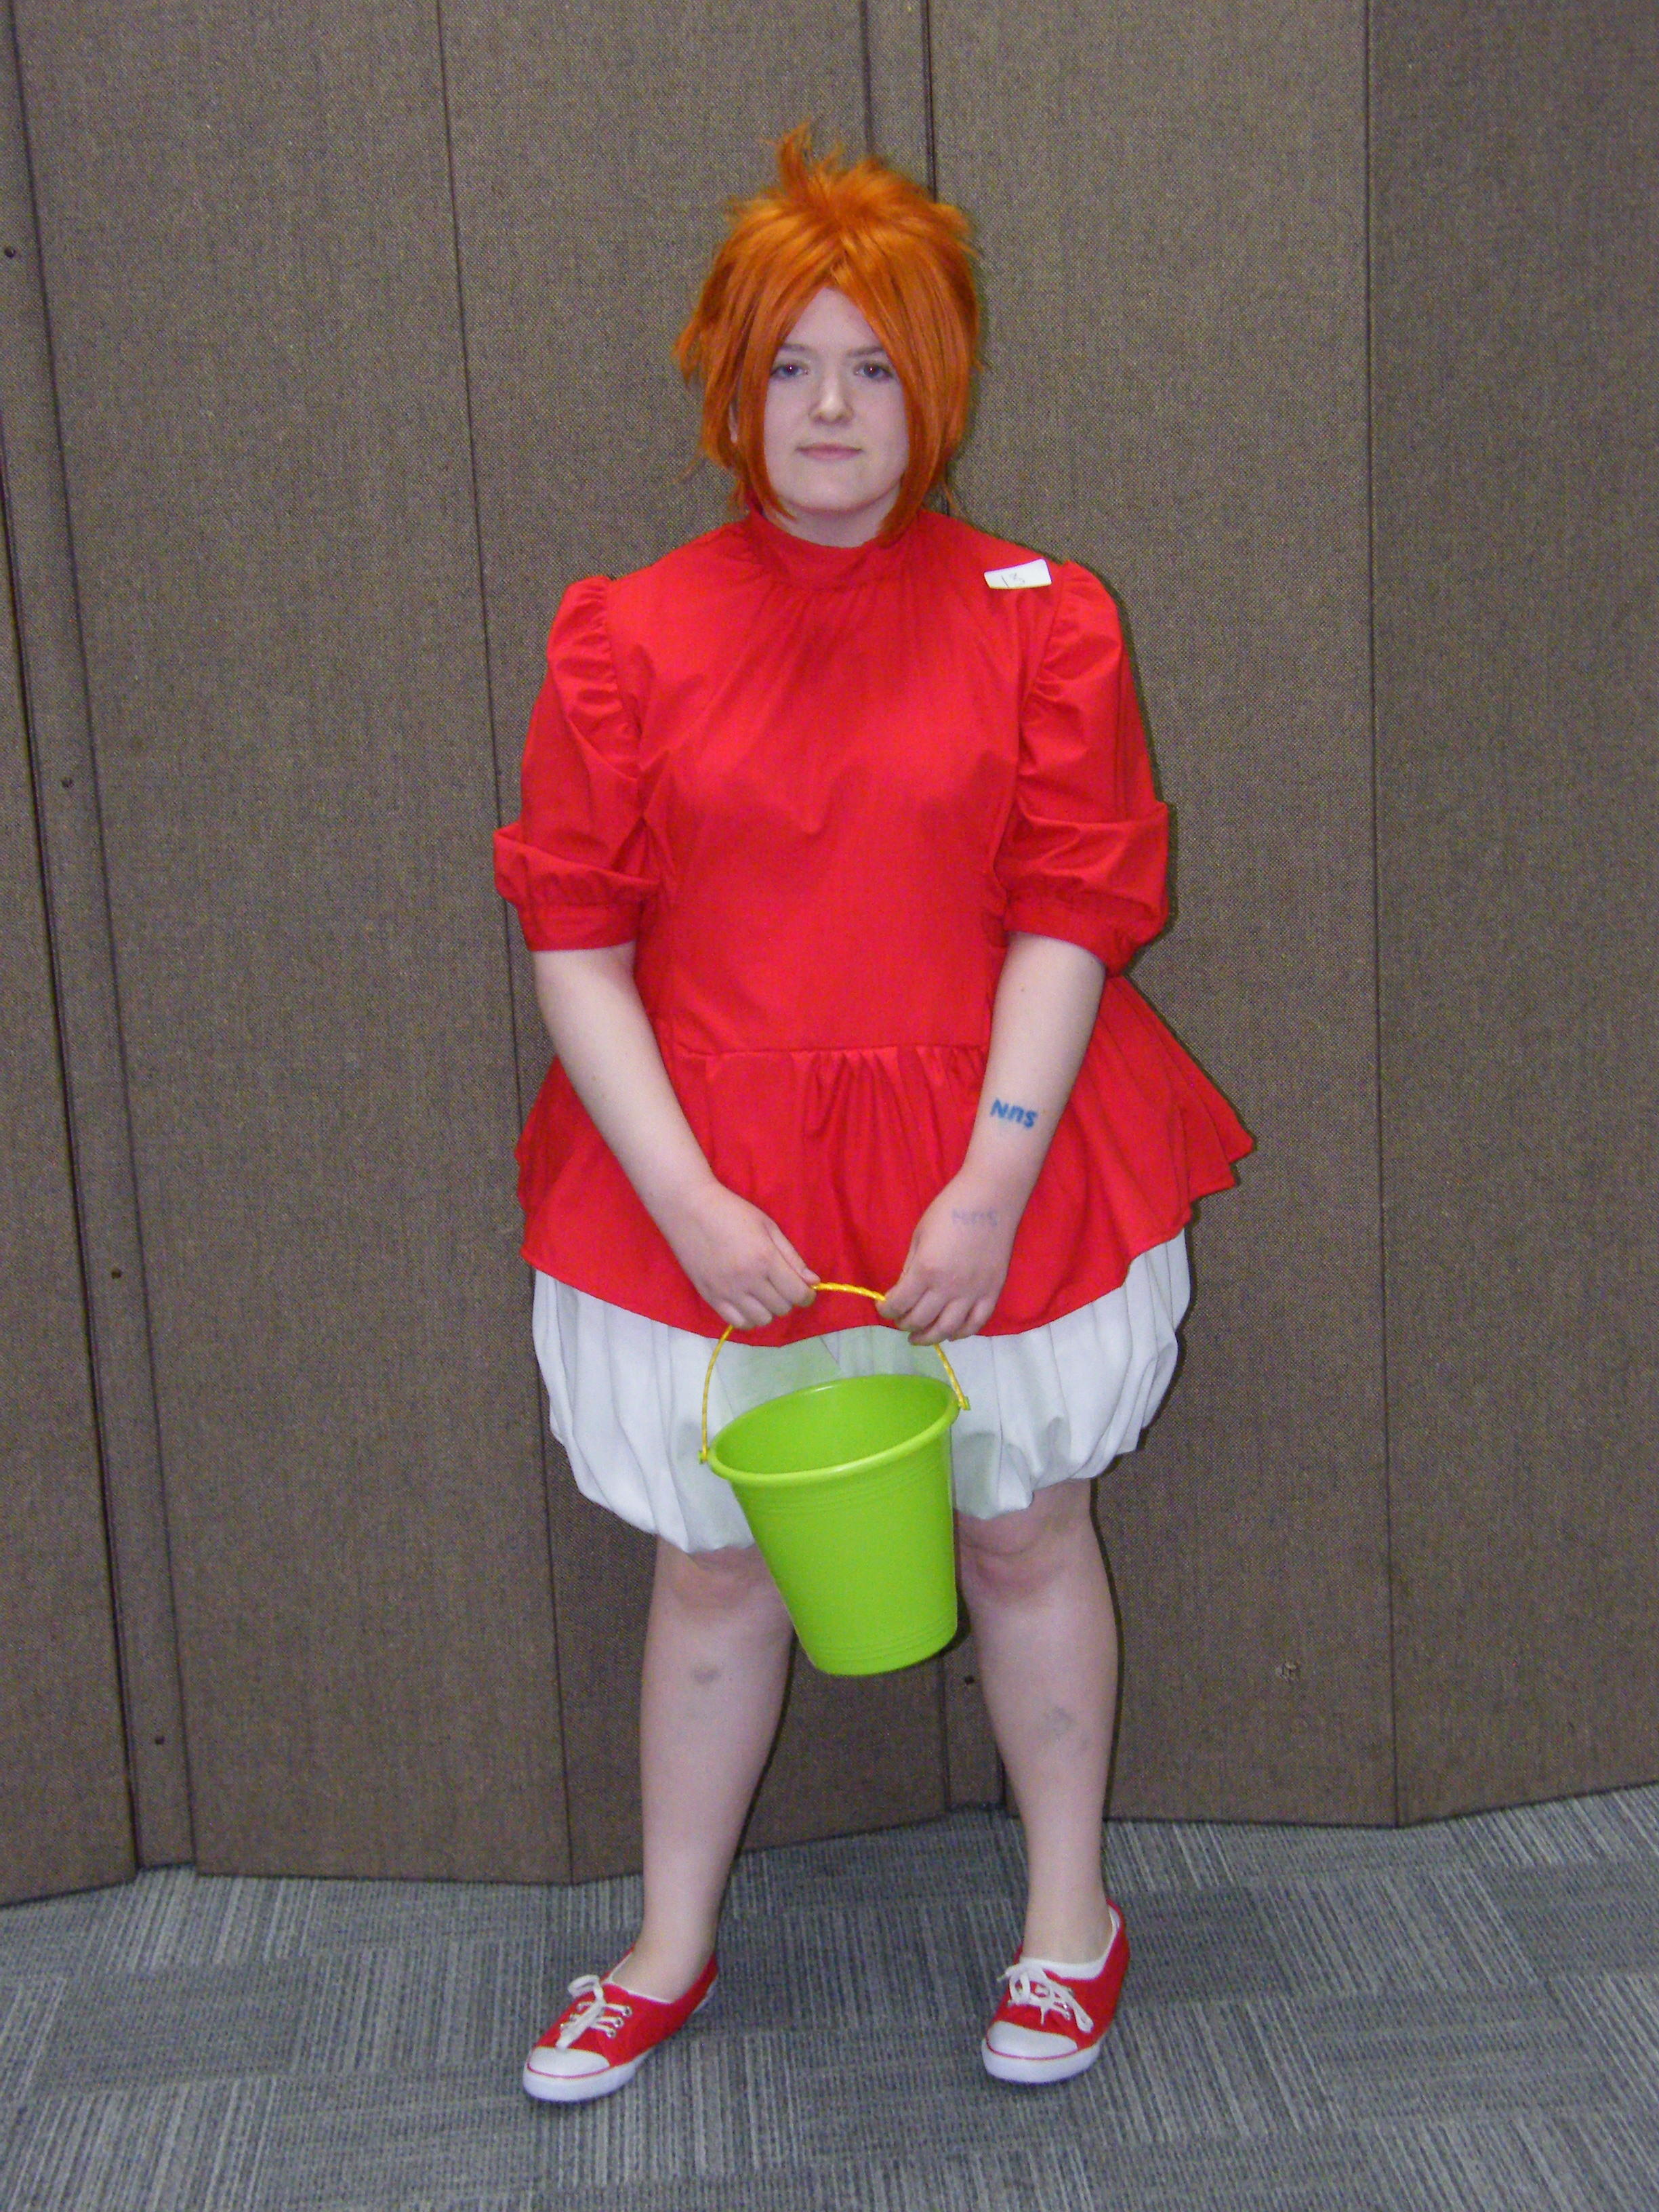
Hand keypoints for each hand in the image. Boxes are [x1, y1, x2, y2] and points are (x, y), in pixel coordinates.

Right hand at [657, 1179, 816, 1330]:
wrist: (689, 1209)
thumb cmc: (732, 1212)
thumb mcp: (768, 1226)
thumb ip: (791, 1257)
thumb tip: (813, 1282)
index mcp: (765, 1259)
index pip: (797, 1294)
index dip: (807, 1296)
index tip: (806, 1291)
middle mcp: (747, 1280)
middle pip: (781, 1308)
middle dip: (788, 1299)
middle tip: (782, 1285)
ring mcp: (726, 1291)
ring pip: (761, 1320)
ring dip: (769, 1310)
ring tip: (764, 1294)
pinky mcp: (710, 1297)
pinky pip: (737, 1323)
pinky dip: (748, 1318)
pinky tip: (748, 1303)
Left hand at [878, 1173, 1017, 1345]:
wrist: (990, 1198)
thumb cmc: (950, 1209)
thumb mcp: (919, 1235)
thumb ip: (910, 1268)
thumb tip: (901, 1292)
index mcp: (926, 1270)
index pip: (900, 1303)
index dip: (886, 1310)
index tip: (883, 1308)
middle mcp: (948, 1287)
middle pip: (920, 1320)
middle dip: (904, 1323)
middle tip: (900, 1321)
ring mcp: (973, 1292)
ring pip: (947, 1329)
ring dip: (929, 1337)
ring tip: (919, 1337)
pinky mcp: (992, 1292)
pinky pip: (976, 1323)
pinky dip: (962, 1333)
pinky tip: (950, 1333)